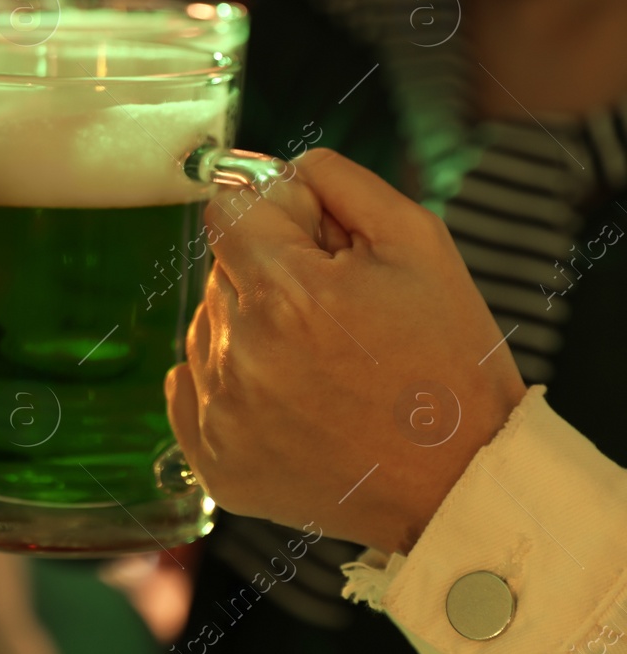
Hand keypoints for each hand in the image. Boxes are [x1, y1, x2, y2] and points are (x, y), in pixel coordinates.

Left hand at [165, 148, 527, 553]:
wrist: (462, 486)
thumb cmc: (448, 365)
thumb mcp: (419, 244)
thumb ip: (337, 184)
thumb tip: (271, 168)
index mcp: (286, 294)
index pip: (228, 209)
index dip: (276, 218)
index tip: (314, 245)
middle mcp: (239, 353)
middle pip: (221, 271)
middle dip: (271, 277)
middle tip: (338, 318)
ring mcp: (220, 414)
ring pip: (206, 328)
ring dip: (249, 331)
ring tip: (321, 366)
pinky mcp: (213, 461)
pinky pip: (190, 389)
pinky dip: (230, 385)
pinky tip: (289, 399)